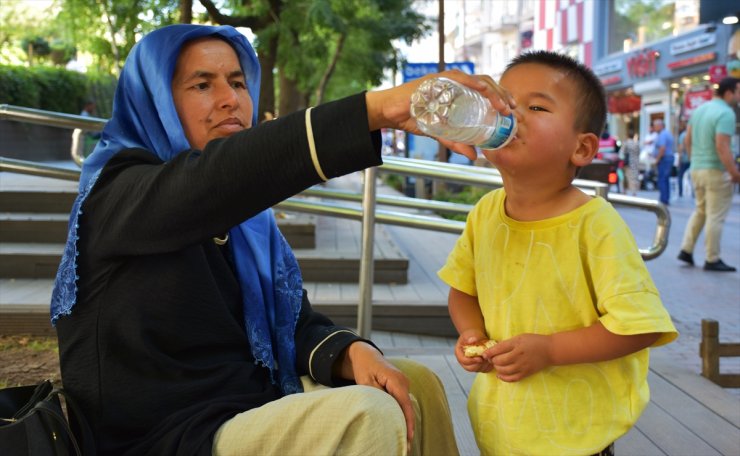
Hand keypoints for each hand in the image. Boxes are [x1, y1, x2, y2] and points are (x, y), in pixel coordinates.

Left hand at [338, 342, 414, 448]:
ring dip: (404, 422)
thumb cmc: (364, 367)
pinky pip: (403, 404)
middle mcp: (404, 382)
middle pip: (407, 408)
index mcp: (396, 379)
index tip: (408, 437)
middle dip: (407, 426)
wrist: (366, 355)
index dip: (407, 421)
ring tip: (403, 442)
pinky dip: (401, 415)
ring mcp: (404, 384)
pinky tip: (400, 429)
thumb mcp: (366, 382)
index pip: (404, 404)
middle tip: (405, 447)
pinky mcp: (401, 388)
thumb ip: (376, 395)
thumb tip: (384, 411)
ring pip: (406, 407)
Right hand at [366, 70, 515, 159]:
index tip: (512, 111)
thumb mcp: (440, 133)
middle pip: (486, 84)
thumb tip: (474, 157)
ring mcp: (447, 79)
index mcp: (460, 92)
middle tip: (511, 110)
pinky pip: (457, 77)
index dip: (501, 98)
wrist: (391, 113)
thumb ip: (456, 143)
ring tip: (501, 104)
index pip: (486, 91)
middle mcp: (456, 82)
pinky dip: (471, 82)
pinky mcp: (436, 79)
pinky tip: (481, 88)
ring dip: (492, 91)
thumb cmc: (414, 118)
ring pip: (477, 79)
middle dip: (502, 95)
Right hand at [454, 330, 493, 372]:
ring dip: (484, 365)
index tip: (480, 358)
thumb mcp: (471, 333)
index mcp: (459, 353)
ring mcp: (471, 364)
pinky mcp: (478, 366)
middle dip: (479, 364)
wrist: (477, 337)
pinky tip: (491, 359)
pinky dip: (488, 366)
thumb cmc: (473, 334)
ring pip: (477, 370)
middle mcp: (463, 361)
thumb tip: (472, 340)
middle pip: (470, 368)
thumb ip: (472, 336)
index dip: (472, 361)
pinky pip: (483, 370)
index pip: (463, 360)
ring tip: (490, 357)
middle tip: (486, 358)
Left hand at [485, 333, 551, 381]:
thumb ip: (508, 343)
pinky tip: (500, 375)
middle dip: (493, 361)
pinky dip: (504, 378)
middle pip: (499, 361)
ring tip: (497, 365)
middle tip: (492, 359)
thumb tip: (494, 349)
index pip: (498, 349)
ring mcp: (523, 366)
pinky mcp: (526, 373)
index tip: (484, 354)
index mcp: (516, 344)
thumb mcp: (520, 337)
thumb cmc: (534, 341)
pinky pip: (512, 379)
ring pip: (504, 371)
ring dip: (497, 369)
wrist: (550, 350)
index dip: (489, 353)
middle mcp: (519, 355)